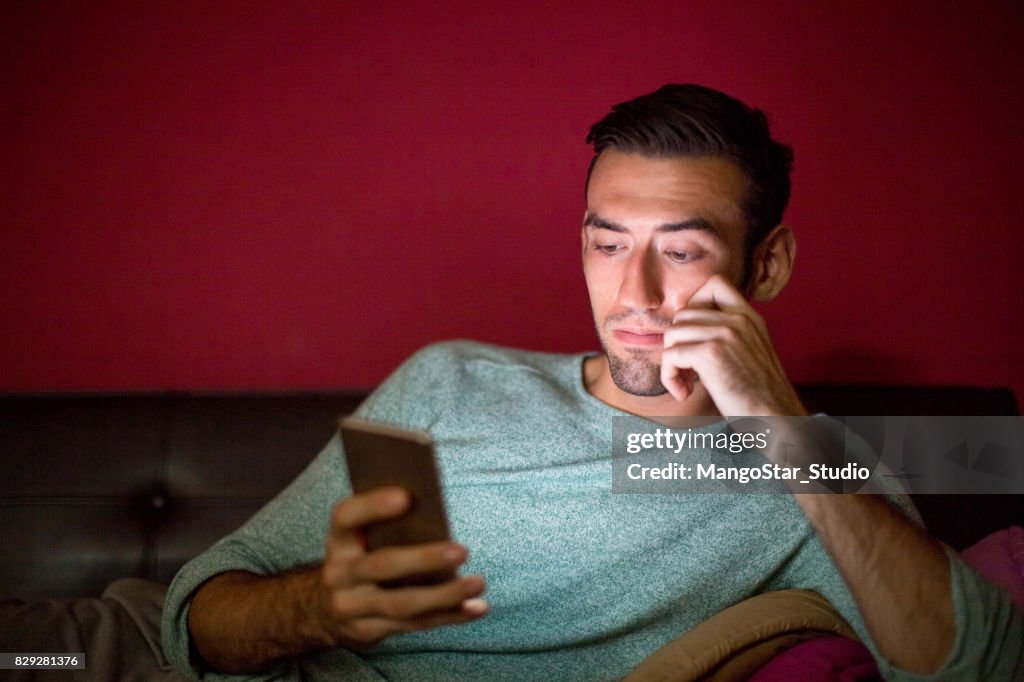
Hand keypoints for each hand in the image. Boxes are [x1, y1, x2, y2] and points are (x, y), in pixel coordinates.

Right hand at [319, 487, 487, 649]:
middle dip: (424, 559)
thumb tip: (433, 506)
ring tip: (478, 583)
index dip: (373, 506)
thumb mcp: (358, 537)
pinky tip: (476, 607)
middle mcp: (339, 574)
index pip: (347, 517)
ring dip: (445, 595)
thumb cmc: (359, 557)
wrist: (325, 610)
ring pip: (402, 603)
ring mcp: (352, 607)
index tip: (407, 497)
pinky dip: (449, 615)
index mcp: (339, 540)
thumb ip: (384, 523)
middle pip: (382, 566)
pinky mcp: (369, 631)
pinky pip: (414, 624)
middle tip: (462, 551)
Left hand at [660, 274, 805, 416]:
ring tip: (686, 383)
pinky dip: (669, 378)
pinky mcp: (712, 353)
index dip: (694, 305)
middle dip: (677, 344)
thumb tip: (684, 331)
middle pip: (683, 314)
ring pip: (672, 334)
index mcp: (750, 317)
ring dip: (671, 363)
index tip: (695, 336)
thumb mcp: (750, 353)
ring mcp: (726, 333)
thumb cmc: (759, 396)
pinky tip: (684, 393)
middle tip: (687, 370)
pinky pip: (670, 356)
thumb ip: (727, 335)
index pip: (715, 283)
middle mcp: (739, 319)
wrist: (778, 420)